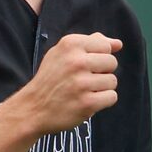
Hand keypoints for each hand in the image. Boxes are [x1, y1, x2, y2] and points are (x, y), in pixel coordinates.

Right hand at [4, 32, 120, 136]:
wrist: (33, 108)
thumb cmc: (51, 78)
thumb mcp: (63, 53)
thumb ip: (91, 44)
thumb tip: (118, 43)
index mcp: (70, 44)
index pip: (105, 46)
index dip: (99, 57)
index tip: (85, 66)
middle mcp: (76, 61)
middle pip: (112, 63)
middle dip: (102, 72)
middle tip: (85, 80)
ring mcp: (81, 83)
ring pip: (113, 81)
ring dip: (102, 88)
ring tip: (85, 91)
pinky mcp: (87, 103)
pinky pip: (112, 97)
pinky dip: (103, 101)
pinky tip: (88, 101)